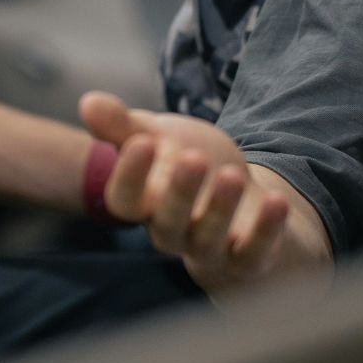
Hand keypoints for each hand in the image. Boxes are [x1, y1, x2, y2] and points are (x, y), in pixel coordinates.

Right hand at [79, 91, 295, 295]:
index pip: (124, 201)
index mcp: (144, 203)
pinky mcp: (247, 259)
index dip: (130, 175)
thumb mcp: (157, 138)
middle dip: (179, 193)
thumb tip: (87, 102)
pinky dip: (265, 231)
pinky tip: (275, 200)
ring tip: (232, 175)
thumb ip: (122, 125)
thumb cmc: (187, 166)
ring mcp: (209, 250)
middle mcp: (172, 232)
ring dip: (219, 209)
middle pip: (166, 224)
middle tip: (191, 158)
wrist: (238, 198)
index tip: (141, 142)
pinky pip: (253, 254)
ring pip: (206, 240)